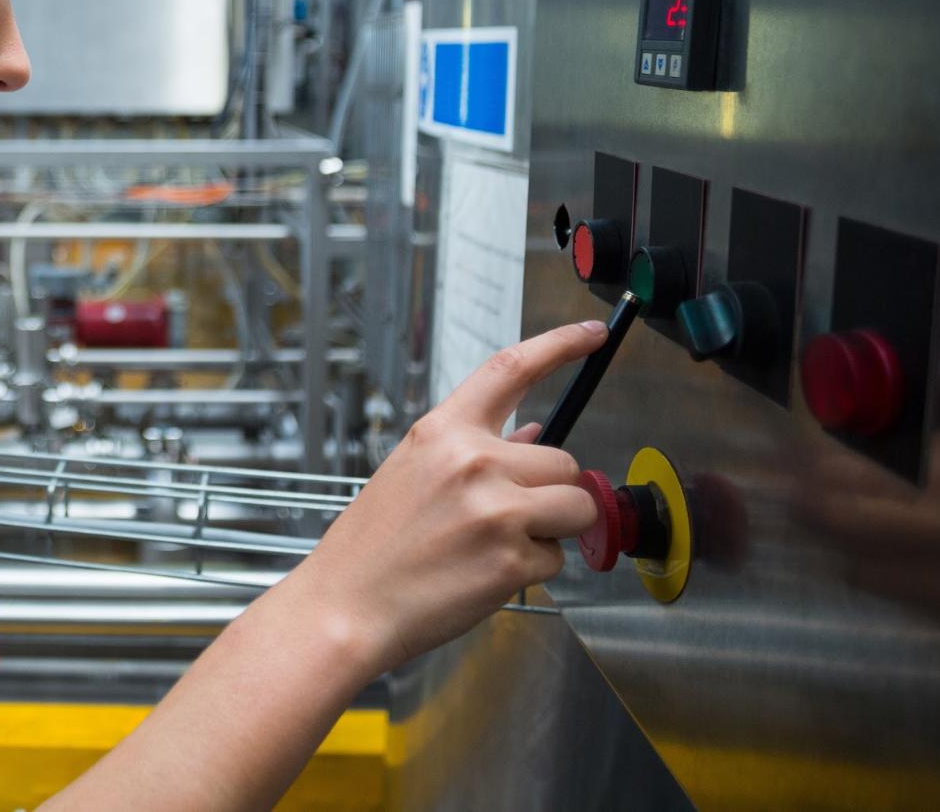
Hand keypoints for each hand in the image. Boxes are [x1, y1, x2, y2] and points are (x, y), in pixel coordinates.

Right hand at [298, 320, 608, 671]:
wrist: (347, 605)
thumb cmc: (373, 545)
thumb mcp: (412, 473)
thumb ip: (474, 450)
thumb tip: (533, 434)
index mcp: (443, 432)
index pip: (511, 369)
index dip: (559, 345)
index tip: (592, 333)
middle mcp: (474, 462)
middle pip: (564, 460)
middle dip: (551, 491)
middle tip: (508, 518)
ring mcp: (497, 511)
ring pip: (575, 506)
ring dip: (554, 528)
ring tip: (498, 545)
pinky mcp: (513, 560)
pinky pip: (558, 557)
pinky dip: (534, 570)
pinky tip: (486, 574)